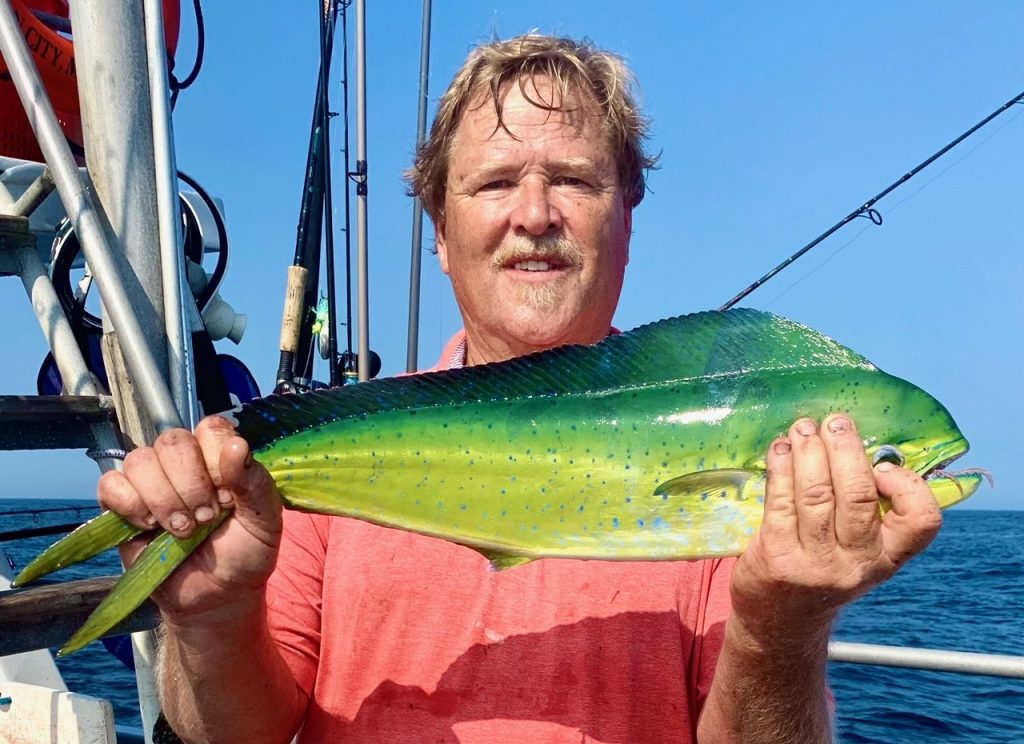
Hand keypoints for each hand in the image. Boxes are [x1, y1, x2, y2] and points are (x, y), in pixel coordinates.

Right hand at [97, 416, 281, 623]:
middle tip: (206, 519)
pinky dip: (130, 505)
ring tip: (182, 530)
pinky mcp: (121, 504)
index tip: (229, 498)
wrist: (216, 597)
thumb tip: (236, 445)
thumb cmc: (244, 554)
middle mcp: (183, 460)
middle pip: (172, 441)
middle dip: (190, 485)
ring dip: (163, 499)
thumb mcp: (265, 521)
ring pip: (140, 460)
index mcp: (220, 455)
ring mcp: (150, 480)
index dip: (216, 461)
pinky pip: (110, 484)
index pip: (210, 428)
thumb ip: (254, 482)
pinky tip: (149, 526)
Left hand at [730, 413, 941, 647]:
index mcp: (887, 558)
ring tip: (803, 427)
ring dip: (809, 452)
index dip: (907, 486)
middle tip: (836, 422)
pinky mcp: (777, 559)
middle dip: (846, 450)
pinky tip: (779, 450)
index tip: (882, 464)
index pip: (921, 521)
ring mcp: (815, 564)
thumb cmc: (821, 568)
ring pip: (816, 495)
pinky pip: (780, 503)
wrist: (779, 621)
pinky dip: (780, 469)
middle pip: (858, 497)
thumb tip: (855, 442)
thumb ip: (865, 510)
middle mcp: (856, 564)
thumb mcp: (856, 551)